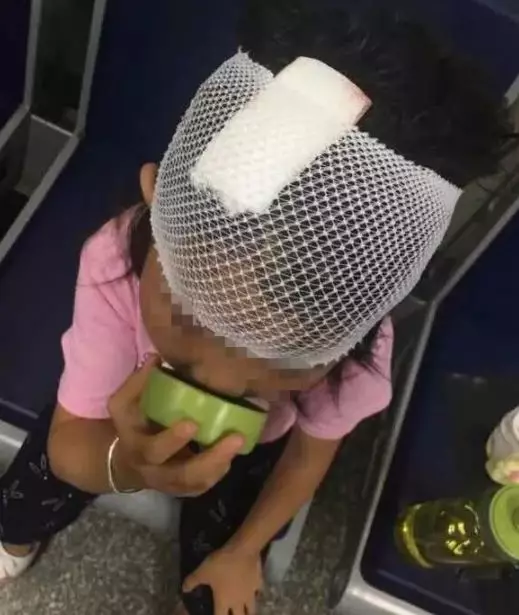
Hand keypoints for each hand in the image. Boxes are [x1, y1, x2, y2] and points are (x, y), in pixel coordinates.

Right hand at [108, 356, 243, 495]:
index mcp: (137, 448)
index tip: (192, 422)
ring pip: (196, 484)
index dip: (172, 440)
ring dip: (220, 466)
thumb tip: (157, 359)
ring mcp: (170, 484)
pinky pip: (202, 486)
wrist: (125, 461)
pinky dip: (218, 472)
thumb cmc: (132, 424)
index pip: (152, 449)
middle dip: (209, 459)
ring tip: (238, 442)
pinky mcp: (184, 489)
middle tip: (235, 438)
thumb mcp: (125, 404)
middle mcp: (154, 471)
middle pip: (181, 475)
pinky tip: (232, 454)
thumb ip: (138, 383)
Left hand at [183, 547, 262, 614]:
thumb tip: (184, 589)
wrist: (243, 549)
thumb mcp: (203, 571)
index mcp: (223, 602)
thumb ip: (192, 581)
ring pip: (251, 610)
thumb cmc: (221, 563)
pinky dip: (255, 595)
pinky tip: (254, 591)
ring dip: (248, 612)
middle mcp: (238, 602)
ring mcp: (250, 594)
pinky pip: (258, 593)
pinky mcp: (258, 583)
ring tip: (245, 611)